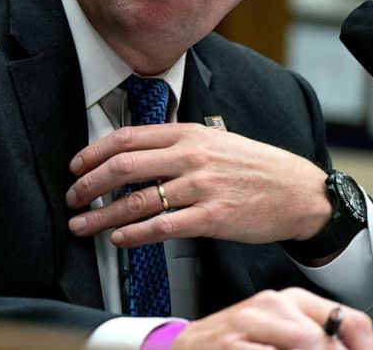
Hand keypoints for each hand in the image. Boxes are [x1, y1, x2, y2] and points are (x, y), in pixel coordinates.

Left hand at [65, 123, 330, 246]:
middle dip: (89, 184)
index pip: (127, 138)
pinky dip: (134, 234)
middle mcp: (191, 156)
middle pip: (123, 167)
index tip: (75, 167)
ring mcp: (201, 187)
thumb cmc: (255, 166)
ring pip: (137, 200)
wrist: (299, 191)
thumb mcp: (214, 140)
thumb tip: (134, 152)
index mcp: (187, 133)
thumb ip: (176, 143)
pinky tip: (119, 239)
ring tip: (84, 224)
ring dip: (103, 215)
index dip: (94, 153)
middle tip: (73, 197)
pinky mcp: (212, 217)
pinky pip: (163, 227)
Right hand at [173, 288, 372, 349]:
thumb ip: (316, 338)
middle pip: (324, 339)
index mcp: (292, 300)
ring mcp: (249, 324)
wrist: (189, 346)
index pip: (350, 320)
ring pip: (306, 342)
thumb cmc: (237, 343)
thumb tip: (358, 349)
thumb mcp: (280, 333)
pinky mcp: (232, 346)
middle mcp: (272, 305)